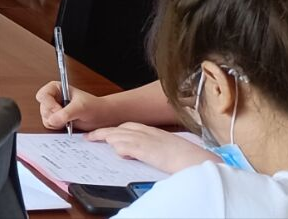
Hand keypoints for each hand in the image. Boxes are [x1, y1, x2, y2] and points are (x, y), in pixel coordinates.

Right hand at [38, 82, 111, 131]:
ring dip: (56, 122)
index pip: (43, 95)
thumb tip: (52, 120)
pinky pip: (50, 124)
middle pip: (43, 108)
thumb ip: (65, 113)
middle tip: (67, 117)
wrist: (101, 117)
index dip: (49, 104)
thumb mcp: (80, 108)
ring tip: (70, 120)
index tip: (59, 109)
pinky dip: (58, 126)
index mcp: (56, 88)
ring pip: (45, 117)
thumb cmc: (94, 107)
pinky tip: (68, 124)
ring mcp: (53, 109)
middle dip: (54, 115)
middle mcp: (53, 98)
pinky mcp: (56, 119)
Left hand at [87, 123, 212, 173]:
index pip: (129, 126)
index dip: (115, 130)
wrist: (198, 161)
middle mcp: (148, 133)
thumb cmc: (188, 158)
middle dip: (104, 132)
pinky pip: (126, 145)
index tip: (105, 133)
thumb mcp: (168, 149)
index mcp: (154, 132)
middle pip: (120, 128)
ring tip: (92, 140)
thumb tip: (140, 154)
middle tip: (90, 136)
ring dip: (106, 137)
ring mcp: (146, 140)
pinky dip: (118, 147)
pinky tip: (115, 150)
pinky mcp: (145, 150)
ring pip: (119, 135)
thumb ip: (153, 148)